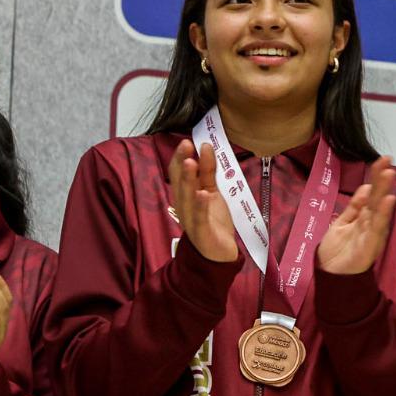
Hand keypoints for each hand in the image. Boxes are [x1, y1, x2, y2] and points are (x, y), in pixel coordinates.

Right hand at [171, 139, 238, 262]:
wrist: (218, 253)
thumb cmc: (212, 220)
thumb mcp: (211, 191)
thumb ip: (208, 171)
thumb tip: (205, 146)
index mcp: (185, 196)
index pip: (177, 174)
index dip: (180, 158)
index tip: (186, 142)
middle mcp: (184, 206)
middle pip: (180, 183)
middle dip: (182, 163)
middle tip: (186, 145)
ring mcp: (191, 220)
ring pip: (187, 198)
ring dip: (189, 180)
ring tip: (192, 163)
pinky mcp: (202, 233)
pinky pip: (200, 218)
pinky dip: (200, 206)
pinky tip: (203, 194)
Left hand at [318, 156, 395, 274]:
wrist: (330, 277)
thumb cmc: (337, 252)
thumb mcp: (342, 224)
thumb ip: (354, 207)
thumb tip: (366, 187)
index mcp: (363, 218)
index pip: (371, 194)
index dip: (375, 177)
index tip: (381, 159)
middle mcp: (370, 224)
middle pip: (377, 198)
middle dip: (382, 179)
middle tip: (388, 160)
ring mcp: (372, 234)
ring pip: (379, 209)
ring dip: (384, 191)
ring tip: (389, 173)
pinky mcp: (370, 246)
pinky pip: (377, 228)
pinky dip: (382, 214)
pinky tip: (388, 200)